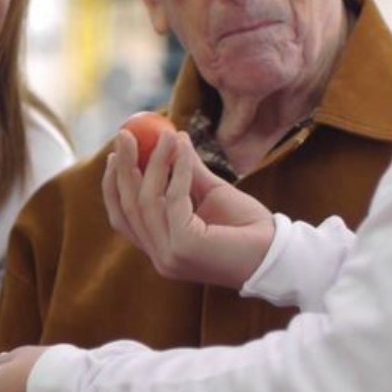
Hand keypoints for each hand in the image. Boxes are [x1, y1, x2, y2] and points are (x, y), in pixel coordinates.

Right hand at [103, 129, 274, 288]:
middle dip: (123, 167)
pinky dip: (178, 170)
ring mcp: (170, 255)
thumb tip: (172, 137)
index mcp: (161, 248)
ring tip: (167, 134)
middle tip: (124, 134)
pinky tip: (185, 149)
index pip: (123, 218)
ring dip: (155, 162)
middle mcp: (160, 257)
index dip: (113, 185)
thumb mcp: (211, 193)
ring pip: (148, 201)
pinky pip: (174, 199)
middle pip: (128, 207)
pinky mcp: (184, 246)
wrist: (278, 253)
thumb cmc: (247, 227)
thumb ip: (188, 172)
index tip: (115, 154)